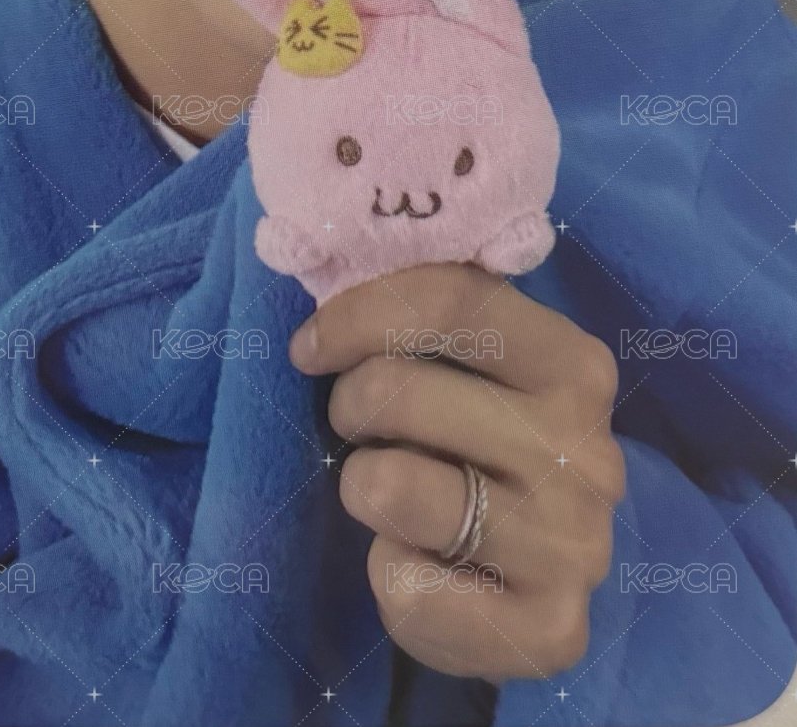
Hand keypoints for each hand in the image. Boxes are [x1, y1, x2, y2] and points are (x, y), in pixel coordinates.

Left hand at [288, 262, 624, 680]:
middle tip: (363, 425)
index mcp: (576, 366)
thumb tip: (328, 267)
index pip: (452, 300)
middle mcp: (588, 453)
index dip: (357, 314)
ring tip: (394, 492)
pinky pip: (408, 591)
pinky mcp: (551, 630)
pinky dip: (392, 578)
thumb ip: (429, 318)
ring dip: (363, 486)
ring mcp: (575, 545)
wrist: (548, 575)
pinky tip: (428, 567)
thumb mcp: (475, 368)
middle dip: (350, 405)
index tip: (308, 346)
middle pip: (397, 390)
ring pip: (391, 487)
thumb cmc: (486, 444)